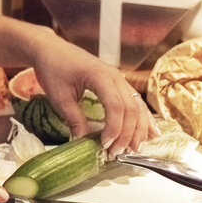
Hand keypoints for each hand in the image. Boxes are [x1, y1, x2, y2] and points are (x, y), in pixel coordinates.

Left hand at [29, 33, 152, 154]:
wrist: (51, 49)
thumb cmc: (53, 69)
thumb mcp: (59, 97)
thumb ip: (74, 119)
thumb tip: (84, 142)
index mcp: (100, 76)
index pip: (116, 106)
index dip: (114, 129)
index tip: (105, 145)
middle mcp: (115, 76)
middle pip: (131, 108)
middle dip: (127, 134)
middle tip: (117, 153)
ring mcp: (119, 78)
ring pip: (138, 106)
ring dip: (139, 129)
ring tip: (134, 149)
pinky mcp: (118, 83)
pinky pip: (135, 101)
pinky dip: (142, 118)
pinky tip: (149, 133)